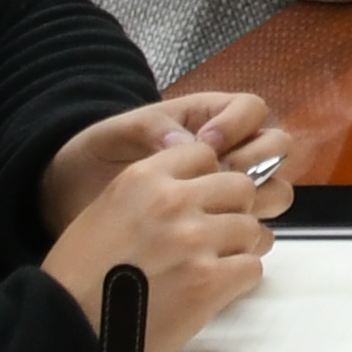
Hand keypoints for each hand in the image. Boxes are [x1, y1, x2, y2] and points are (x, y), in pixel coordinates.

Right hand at [39, 112, 275, 351]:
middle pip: (239, 188)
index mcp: (142, 179)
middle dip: (232, 212)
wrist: (63, 333)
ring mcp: (195, 240)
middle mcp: (173, 201)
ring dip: (238, 250)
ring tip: (212, 270)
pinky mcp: (209, 282)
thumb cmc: (76, 280)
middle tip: (215, 239)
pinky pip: (252, 267)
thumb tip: (197, 193)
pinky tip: (213, 294)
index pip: (204, 155)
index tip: (200, 204)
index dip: (208, 180)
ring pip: (251, 228)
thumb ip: (150, 197)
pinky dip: (238, 281)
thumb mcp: (104, 215)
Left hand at [40, 89, 289, 235]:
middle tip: (220, 180)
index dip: (238, 124)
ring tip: (220, 213)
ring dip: (257, 199)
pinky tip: (213, 242)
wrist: (75, 198)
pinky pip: (253, 230)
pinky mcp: (221, 228)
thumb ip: (151, 129)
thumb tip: (190, 142)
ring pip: (273, 189)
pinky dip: (244, 234)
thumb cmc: (101, 155)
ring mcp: (227, 192)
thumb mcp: (119, 132)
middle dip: (255, 162)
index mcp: (210, 118)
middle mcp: (229, 153)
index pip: (252, 109)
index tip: (208, 144)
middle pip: (276, 148)